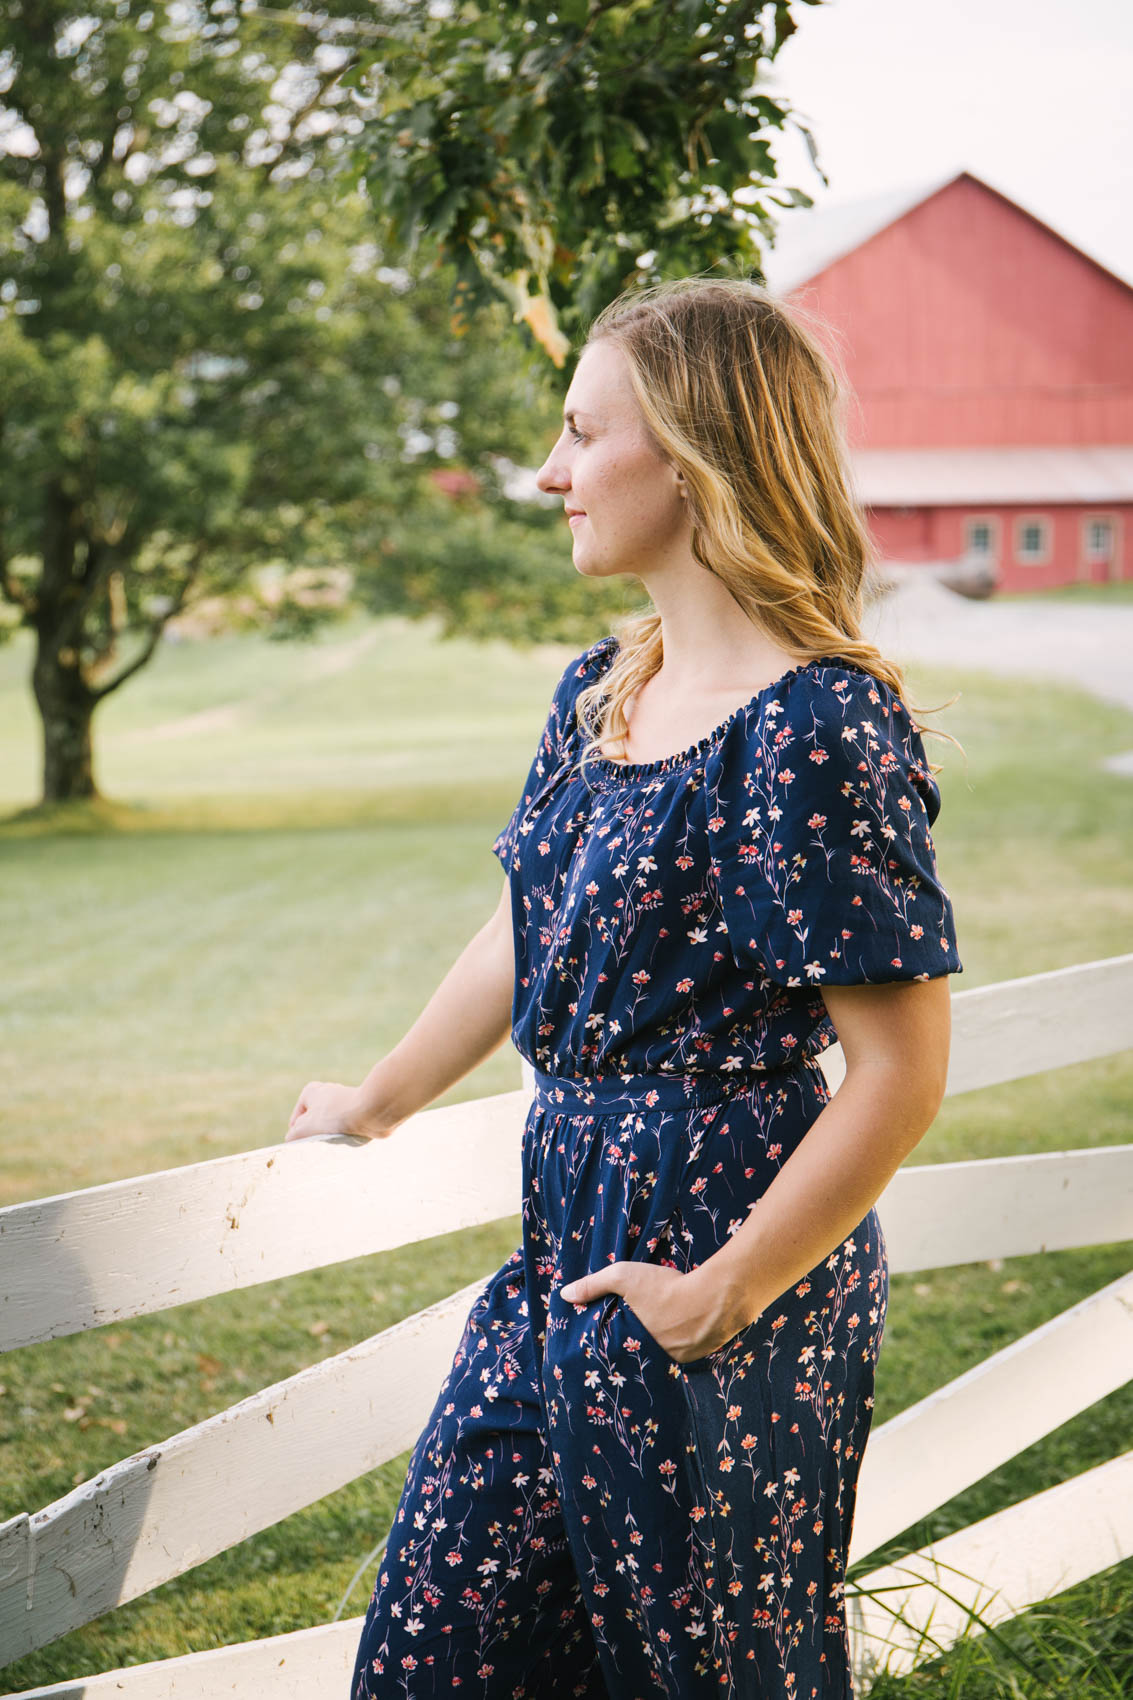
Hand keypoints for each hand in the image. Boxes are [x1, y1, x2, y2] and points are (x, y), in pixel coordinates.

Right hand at [285, 1080, 394, 1142]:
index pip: (296, 1120)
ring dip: (334, 1138)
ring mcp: (345, 1103)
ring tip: (338, 1143)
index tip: (306, 1142)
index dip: (298, 1134)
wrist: (372, 1111)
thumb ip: (293, 1136)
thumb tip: (293, 1140)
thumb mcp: (304, 1129)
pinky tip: (350, 1142)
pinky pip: (348, 1129)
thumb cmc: (336, 1116)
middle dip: (317, 1136)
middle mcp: (328, 1094)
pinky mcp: (360, 1112)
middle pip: (315, 1124)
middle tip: (320, 1146)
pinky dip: (348, 1136)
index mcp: (312, 1091)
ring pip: (333, 1128)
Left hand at [559, 1260, 746, 1364]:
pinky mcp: (695, 1359)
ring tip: (654, 1335)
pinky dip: (676, 1347)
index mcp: (631, 1346)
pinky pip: (679, 1356)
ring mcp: (675, 1363)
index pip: (610, 1357)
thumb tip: (564, 1295)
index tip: (601, 1348)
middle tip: (629, 1342)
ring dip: (655, 1350)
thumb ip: (593, 1285)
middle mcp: (651, 1361)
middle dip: (630, 1353)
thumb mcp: (624, 1277)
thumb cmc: (666, 1287)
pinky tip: (679, 1333)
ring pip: (657, 1359)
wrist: (716, 1299)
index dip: (606, 1352)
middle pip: (634, 1360)